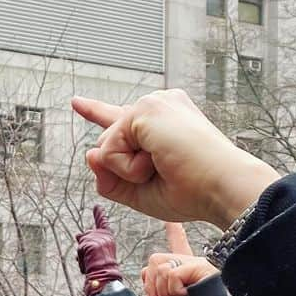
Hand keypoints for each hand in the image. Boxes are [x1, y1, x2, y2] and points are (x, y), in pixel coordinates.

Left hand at [72, 90, 280, 228]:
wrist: (219, 187)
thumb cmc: (190, 192)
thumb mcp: (139, 193)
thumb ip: (109, 178)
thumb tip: (89, 153)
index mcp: (159, 124)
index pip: (118, 119)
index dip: (95, 111)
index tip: (76, 102)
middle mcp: (156, 107)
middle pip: (106, 146)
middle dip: (123, 173)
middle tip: (164, 173)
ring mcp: (151, 104)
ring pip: (105, 149)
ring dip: (128, 172)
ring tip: (164, 166)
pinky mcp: (144, 110)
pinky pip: (108, 152)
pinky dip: (127, 169)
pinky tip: (157, 161)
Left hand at [76, 205, 122, 295]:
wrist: (104, 276)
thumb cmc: (100, 269)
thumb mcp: (92, 253)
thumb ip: (86, 243)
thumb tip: (77, 234)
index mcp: (107, 237)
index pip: (102, 223)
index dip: (99, 214)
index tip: (96, 206)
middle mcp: (104, 235)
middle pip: (84, 237)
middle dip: (83, 248)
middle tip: (90, 260)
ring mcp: (98, 238)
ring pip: (81, 243)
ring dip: (82, 255)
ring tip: (90, 263)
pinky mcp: (91, 243)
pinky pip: (80, 249)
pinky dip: (81, 258)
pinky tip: (88, 264)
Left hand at [141, 222, 219, 295]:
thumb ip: (157, 288)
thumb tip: (144, 275)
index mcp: (185, 270)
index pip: (177, 244)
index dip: (174, 232)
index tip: (171, 220)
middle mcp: (192, 262)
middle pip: (154, 260)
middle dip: (150, 285)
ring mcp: (197, 263)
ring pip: (160, 270)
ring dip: (164, 293)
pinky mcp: (200, 267)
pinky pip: (172, 276)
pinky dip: (174, 292)